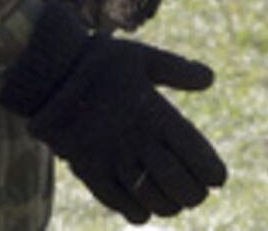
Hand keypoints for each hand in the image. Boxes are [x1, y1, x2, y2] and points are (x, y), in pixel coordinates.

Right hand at [0, 4, 226, 223]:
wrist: (50, 74)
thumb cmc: (100, 63)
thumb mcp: (142, 56)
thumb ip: (178, 69)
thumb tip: (210, 78)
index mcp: (156, 116)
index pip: (198, 158)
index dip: (213, 174)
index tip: (217, 178)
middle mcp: (139, 143)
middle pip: (181, 186)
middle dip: (195, 194)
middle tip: (197, 190)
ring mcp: (114, 160)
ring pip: (154, 201)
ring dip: (170, 205)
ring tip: (175, 200)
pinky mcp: (91, 172)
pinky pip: (122, 205)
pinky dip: (139, 211)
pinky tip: (144, 205)